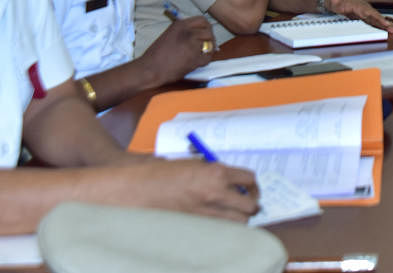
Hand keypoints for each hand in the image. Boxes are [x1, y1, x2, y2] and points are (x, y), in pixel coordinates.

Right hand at [129, 158, 259, 221]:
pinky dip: (224, 224)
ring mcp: (206, 212)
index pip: (248, 178)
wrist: (140, 189)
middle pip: (250, 205)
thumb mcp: (193, 163)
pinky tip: (218, 218)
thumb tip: (230, 177)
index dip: (252, 182)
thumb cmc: (163, 173)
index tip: (250, 184)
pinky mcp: (197, 225)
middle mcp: (215, 193)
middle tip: (249, 200)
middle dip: (252, 203)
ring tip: (235, 211)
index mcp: (215, 173)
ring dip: (240, 216)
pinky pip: (221, 228)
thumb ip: (214, 169)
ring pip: (239, 222)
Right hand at [139, 14, 215, 82]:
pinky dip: (205, 60)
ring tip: (200, 54)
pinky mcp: (194, 58)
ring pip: (210, 44)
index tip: (205, 33)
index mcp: (180, 24)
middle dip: (209, 38)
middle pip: (209, 31)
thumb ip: (184, 31)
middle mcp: (188, 32)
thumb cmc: (156, 55)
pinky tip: (198, 61)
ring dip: (208, 49)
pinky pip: (208, 57)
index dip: (206, 27)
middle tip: (206, 45)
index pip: (202, 20)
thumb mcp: (169, 34)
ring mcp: (192, 45)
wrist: (150, 69)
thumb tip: (198, 32)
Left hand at [325, 0, 392, 33]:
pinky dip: (384, 25)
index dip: (378, 19)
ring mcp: (366, 13)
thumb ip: (333, 0)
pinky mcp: (367, 17)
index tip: (385, 24)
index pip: (369, 13)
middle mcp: (364, 9)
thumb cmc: (335, 0)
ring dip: (389, 25)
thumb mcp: (332, 0)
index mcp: (357, 6)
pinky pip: (376, 22)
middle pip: (377, 17)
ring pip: (378, 20)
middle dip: (387, 23)